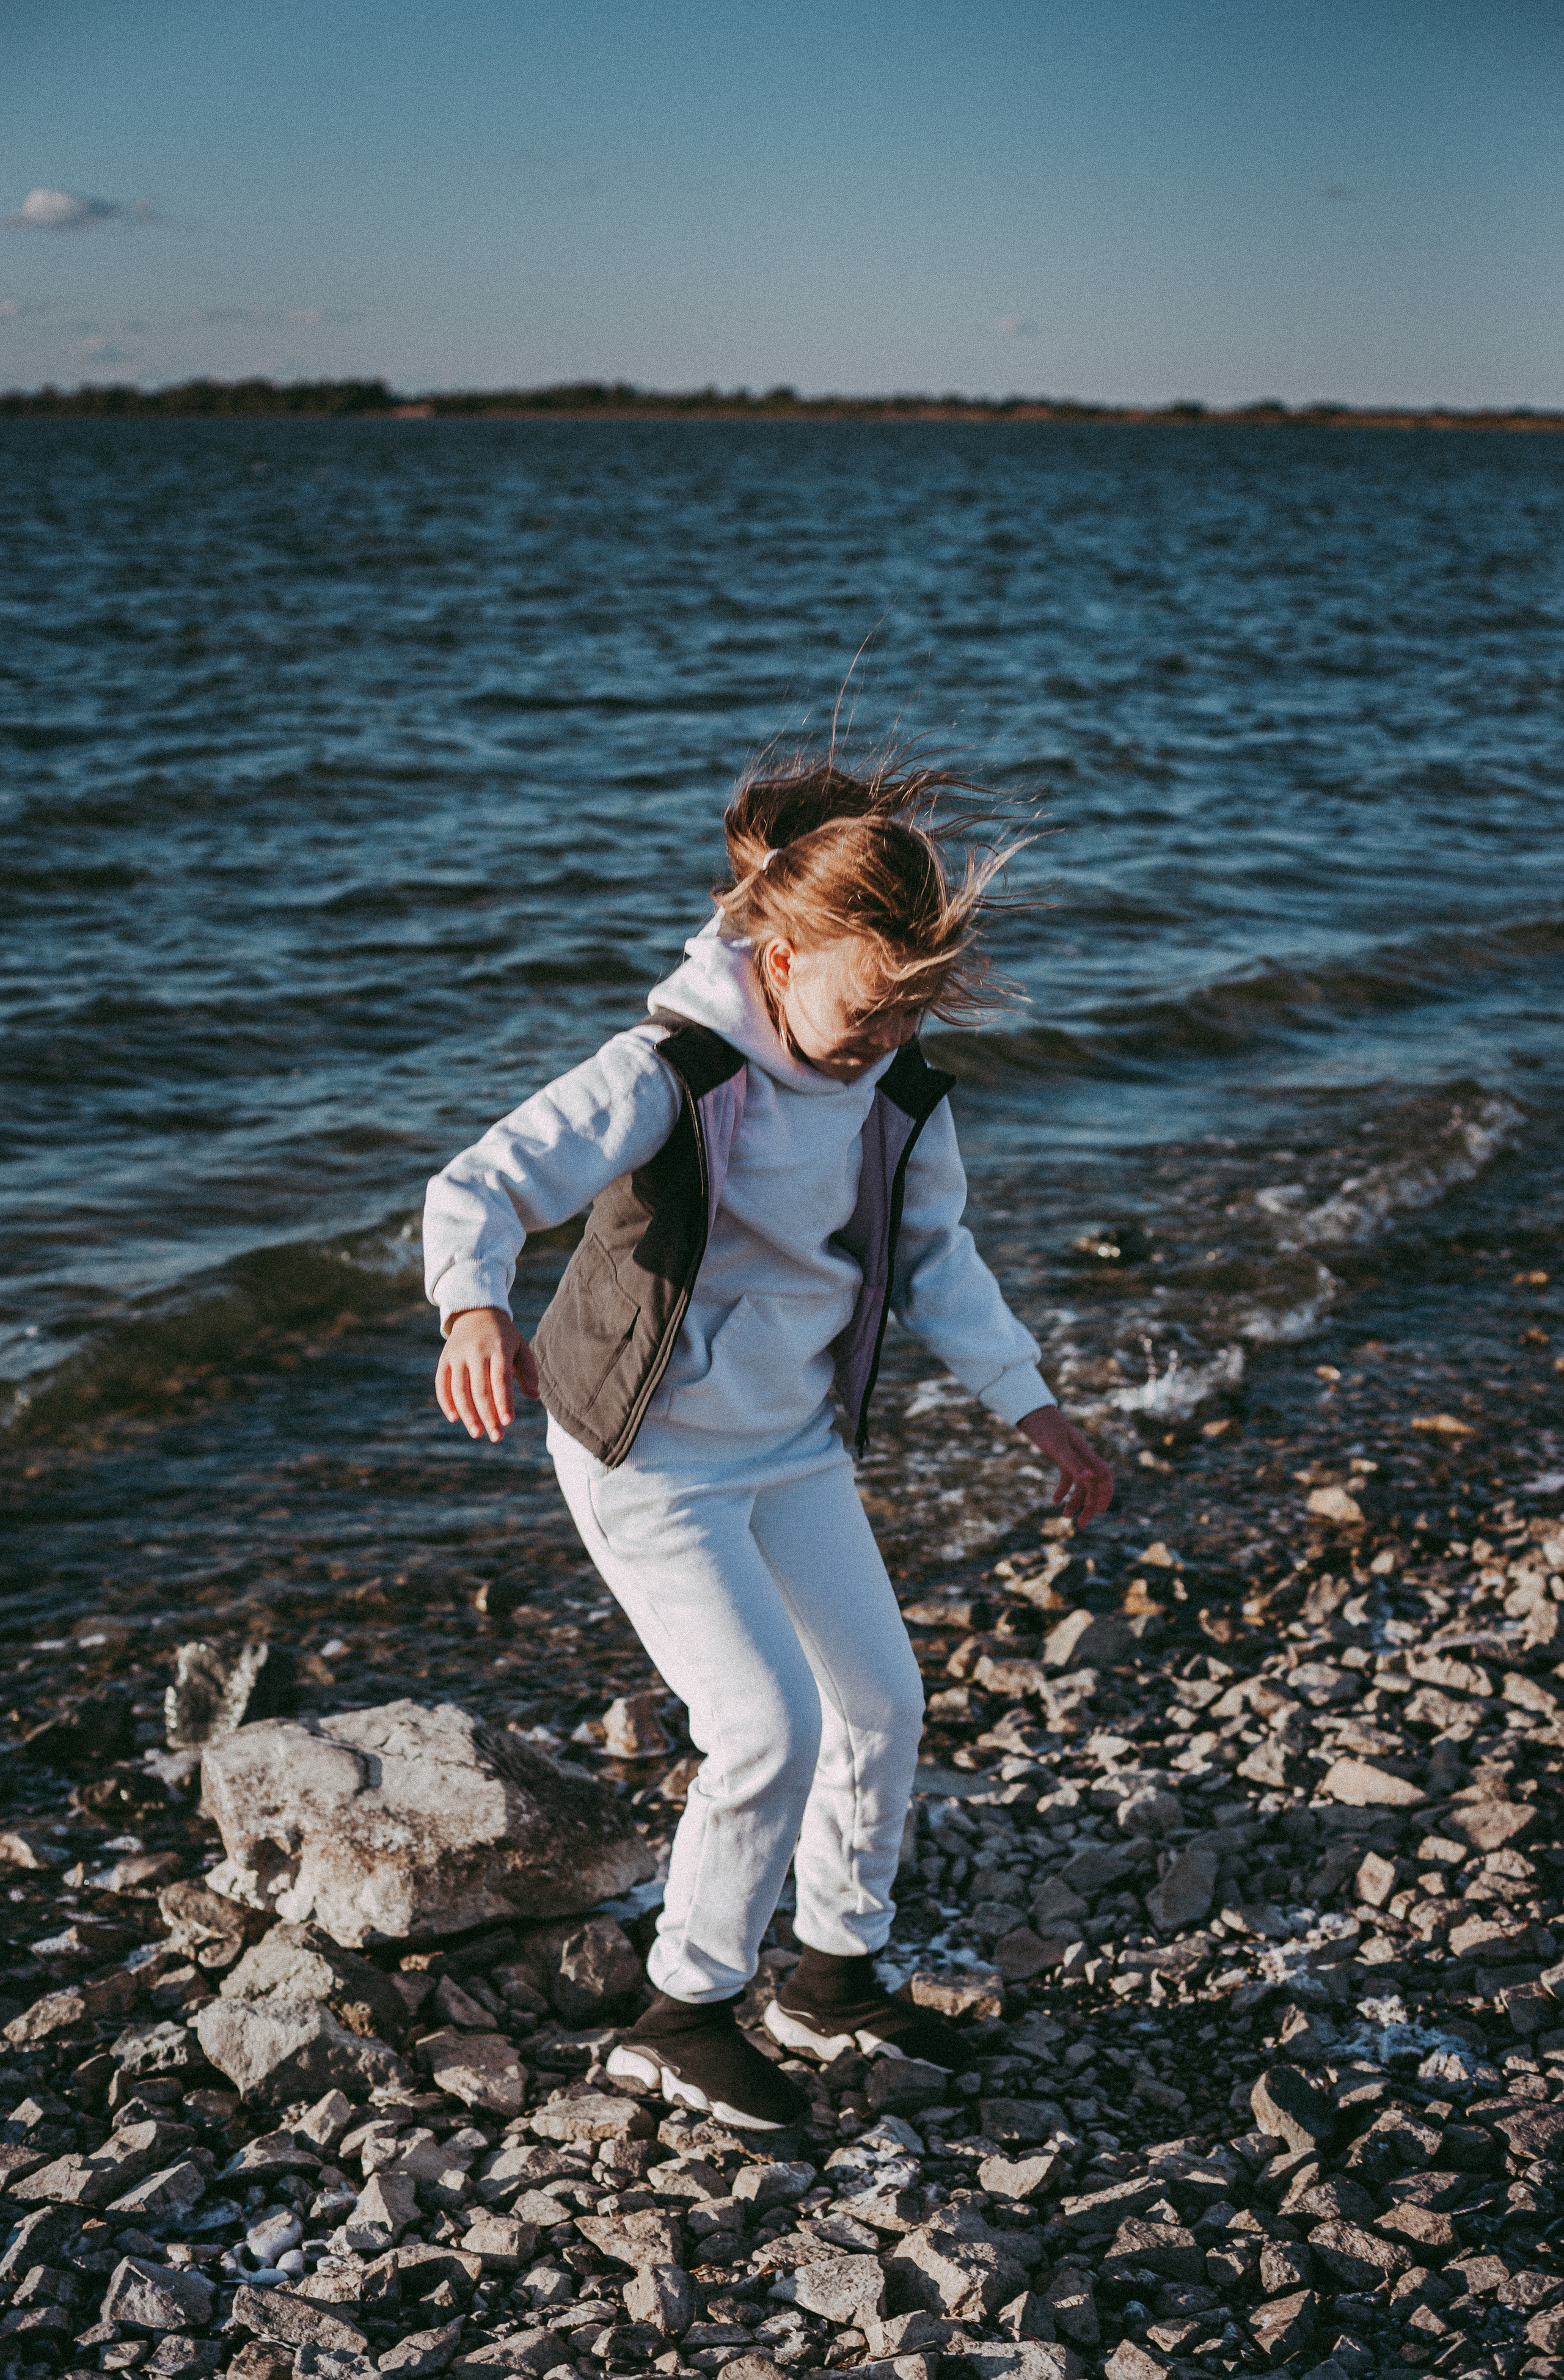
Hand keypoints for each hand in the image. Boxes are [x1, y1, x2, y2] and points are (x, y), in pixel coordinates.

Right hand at [436, 1307, 539, 1441]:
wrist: (476, 1313)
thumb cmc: (504, 1337)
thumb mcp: (521, 1348)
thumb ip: (528, 1371)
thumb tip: (534, 1396)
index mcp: (499, 1347)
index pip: (501, 1379)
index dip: (504, 1402)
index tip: (508, 1422)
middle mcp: (476, 1351)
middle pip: (480, 1389)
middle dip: (488, 1415)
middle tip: (496, 1437)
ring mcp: (458, 1355)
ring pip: (459, 1389)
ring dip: (468, 1414)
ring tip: (477, 1433)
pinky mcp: (445, 1359)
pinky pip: (442, 1383)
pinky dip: (446, 1402)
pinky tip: (455, 1419)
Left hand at [1018, 1405, 1113, 1524]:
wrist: (1033, 1413)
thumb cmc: (1047, 1428)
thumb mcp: (1058, 1447)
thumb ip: (1072, 1463)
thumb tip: (1088, 1479)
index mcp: (1086, 1455)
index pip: (1105, 1477)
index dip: (1105, 1494)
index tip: (1099, 1511)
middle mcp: (1083, 1458)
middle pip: (1093, 1486)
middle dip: (1089, 1506)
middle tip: (1081, 1525)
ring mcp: (1073, 1458)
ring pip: (1081, 1485)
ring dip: (1075, 1501)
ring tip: (1065, 1516)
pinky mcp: (1062, 1458)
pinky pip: (1067, 1478)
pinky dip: (1062, 1490)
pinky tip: (1054, 1501)